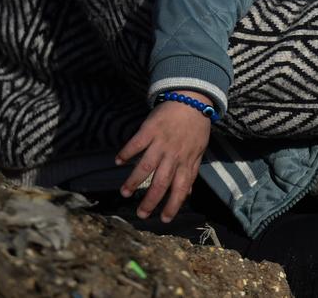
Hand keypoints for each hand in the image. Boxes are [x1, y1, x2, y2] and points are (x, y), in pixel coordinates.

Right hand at [115, 95, 211, 221]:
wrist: (192, 99)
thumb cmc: (196, 127)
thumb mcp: (199, 151)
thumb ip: (192, 171)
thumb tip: (187, 193)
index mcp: (187, 161)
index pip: (180, 188)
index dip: (173, 205)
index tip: (164, 219)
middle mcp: (173, 155)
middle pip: (160, 182)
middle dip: (150, 200)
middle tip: (141, 214)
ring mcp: (160, 142)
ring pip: (146, 166)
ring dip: (134, 180)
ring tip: (125, 193)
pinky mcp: (149, 129)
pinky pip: (136, 143)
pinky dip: (126, 152)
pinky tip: (118, 161)